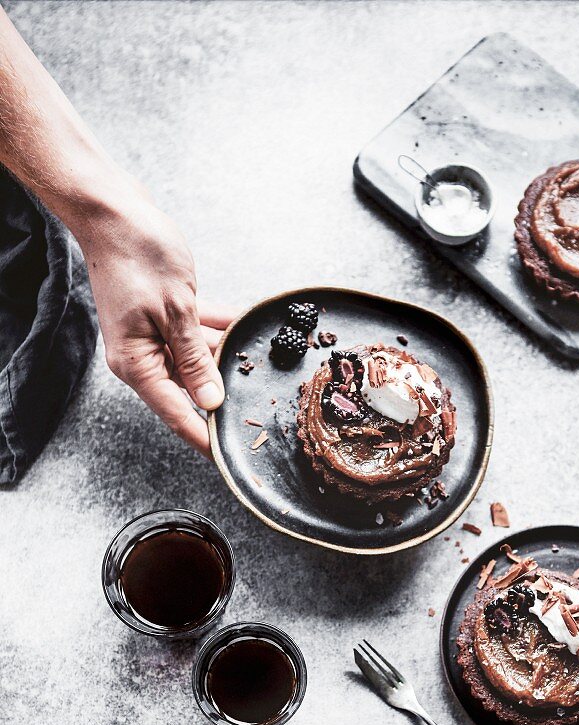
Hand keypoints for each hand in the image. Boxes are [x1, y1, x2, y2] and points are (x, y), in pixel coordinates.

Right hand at [77, 190, 232, 454]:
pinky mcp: (162, 316)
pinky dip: (219, 327)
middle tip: (260, 400)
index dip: (203, 436)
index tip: (228, 456)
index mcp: (137, 364)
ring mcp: (152, 336)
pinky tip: (246, 323)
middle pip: (190, 388)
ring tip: (258, 354)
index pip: (176, 413)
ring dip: (226, 352)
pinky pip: (197, 332)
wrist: (114, 211)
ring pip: (198, 358)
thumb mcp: (176, 311)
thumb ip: (195, 359)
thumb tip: (211, 401)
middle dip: (224, 387)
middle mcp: (142, 356)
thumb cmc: (137, 255)